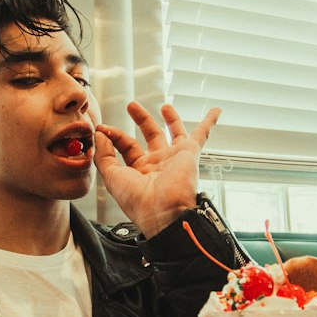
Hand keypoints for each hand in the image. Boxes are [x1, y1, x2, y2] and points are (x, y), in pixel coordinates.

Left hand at [94, 101, 220, 238]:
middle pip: (150, 135)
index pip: (126, 145)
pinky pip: (202, 135)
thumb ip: (104, 154)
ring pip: (174, 132)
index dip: (114, 135)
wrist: (162, 211)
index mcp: (139, 170)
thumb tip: (100, 134)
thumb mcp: (112, 177)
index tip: (103, 128)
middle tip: (132, 105)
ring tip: (164, 105)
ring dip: (170, 118)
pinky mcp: (189, 154)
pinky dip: (209, 122)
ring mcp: (174, 157)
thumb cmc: (138, 201)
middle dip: (141, 119)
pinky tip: (215, 112)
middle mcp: (158, 163)